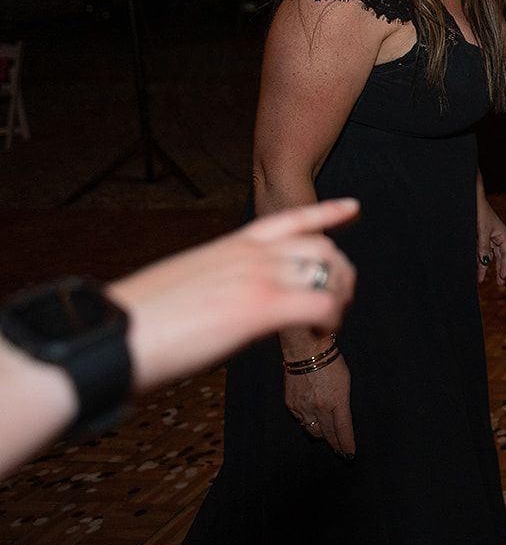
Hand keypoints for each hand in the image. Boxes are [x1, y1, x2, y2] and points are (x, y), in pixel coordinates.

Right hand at [106, 199, 358, 390]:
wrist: (112, 337)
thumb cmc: (138, 322)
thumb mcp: (185, 285)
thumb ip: (217, 282)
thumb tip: (228, 301)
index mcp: (229, 246)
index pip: (290, 219)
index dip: (327, 213)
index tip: (354, 207)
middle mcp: (249, 255)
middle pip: (321, 248)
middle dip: (339, 273)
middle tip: (337, 302)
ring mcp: (256, 277)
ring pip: (327, 273)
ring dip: (338, 297)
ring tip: (328, 322)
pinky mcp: (259, 308)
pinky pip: (319, 305)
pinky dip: (330, 319)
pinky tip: (320, 334)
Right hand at [284, 356, 355, 457]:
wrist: (306, 350)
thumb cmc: (331, 362)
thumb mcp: (346, 381)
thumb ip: (343, 402)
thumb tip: (340, 418)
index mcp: (337, 400)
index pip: (343, 429)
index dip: (347, 443)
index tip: (350, 454)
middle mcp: (320, 407)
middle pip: (328, 433)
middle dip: (336, 444)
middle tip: (341, 452)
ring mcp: (303, 407)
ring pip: (313, 430)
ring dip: (322, 435)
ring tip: (328, 439)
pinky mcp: (291, 404)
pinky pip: (301, 421)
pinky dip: (308, 423)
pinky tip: (313, 423)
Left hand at [476, 199, 505, 285]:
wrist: (471, 200)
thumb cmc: (480, 212)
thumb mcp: (483, 232)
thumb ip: (484, 248)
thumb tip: (486, 262)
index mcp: (502, 235)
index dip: (505, 267)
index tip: (502, 278)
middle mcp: (496, 236)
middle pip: (498, 256)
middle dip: (497, 269)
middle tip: (500, 282)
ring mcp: (487, 236)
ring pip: (487, 255)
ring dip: (484, 266)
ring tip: (480, 278)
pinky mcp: (478, 236)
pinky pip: (480, 250)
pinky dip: (478, 259)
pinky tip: (475, 266)